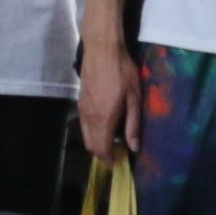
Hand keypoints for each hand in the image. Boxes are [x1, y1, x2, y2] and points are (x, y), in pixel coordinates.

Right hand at [76, 41, 140, 163]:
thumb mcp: (135, 98)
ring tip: (114, 138)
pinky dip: (93, 131)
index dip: (109, 161)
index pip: (101, 150)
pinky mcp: (80, 101)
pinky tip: (107, 122)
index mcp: (103, 119)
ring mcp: (82, 109)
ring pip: (86, 135)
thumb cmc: (122, 72)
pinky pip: (84, 124)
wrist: (102, 48)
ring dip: (98, 142)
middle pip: (91, 146)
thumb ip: (133, 125)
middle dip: (103, 154)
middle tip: (119, 153)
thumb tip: (134, 148)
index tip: (119, 166)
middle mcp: (89, 118)